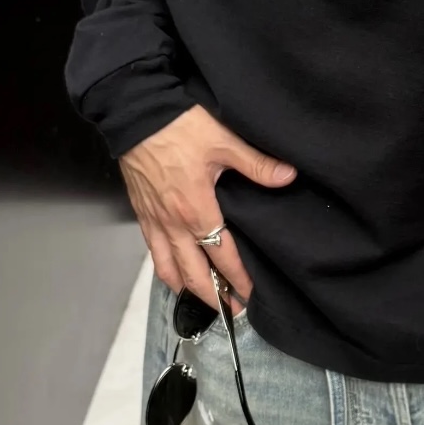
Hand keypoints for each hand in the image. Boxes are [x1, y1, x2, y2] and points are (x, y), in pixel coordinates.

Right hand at [119, 106, 295, 313]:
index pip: (222, 256)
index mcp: (196, 210)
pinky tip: (175, 274)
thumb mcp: (223, 142)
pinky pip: (153, 253)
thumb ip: (257, 164)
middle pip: (194, 274)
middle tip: (232, 312)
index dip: (237, 279)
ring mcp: (154, 221)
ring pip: (169, 269)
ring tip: (204, 302)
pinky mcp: (141, 214)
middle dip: (213, 297)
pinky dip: (166, 270)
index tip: (250, 296)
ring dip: (187, 290)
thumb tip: (288, 176)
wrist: (135, 112)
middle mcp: (173, 224)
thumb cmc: (178, 126)